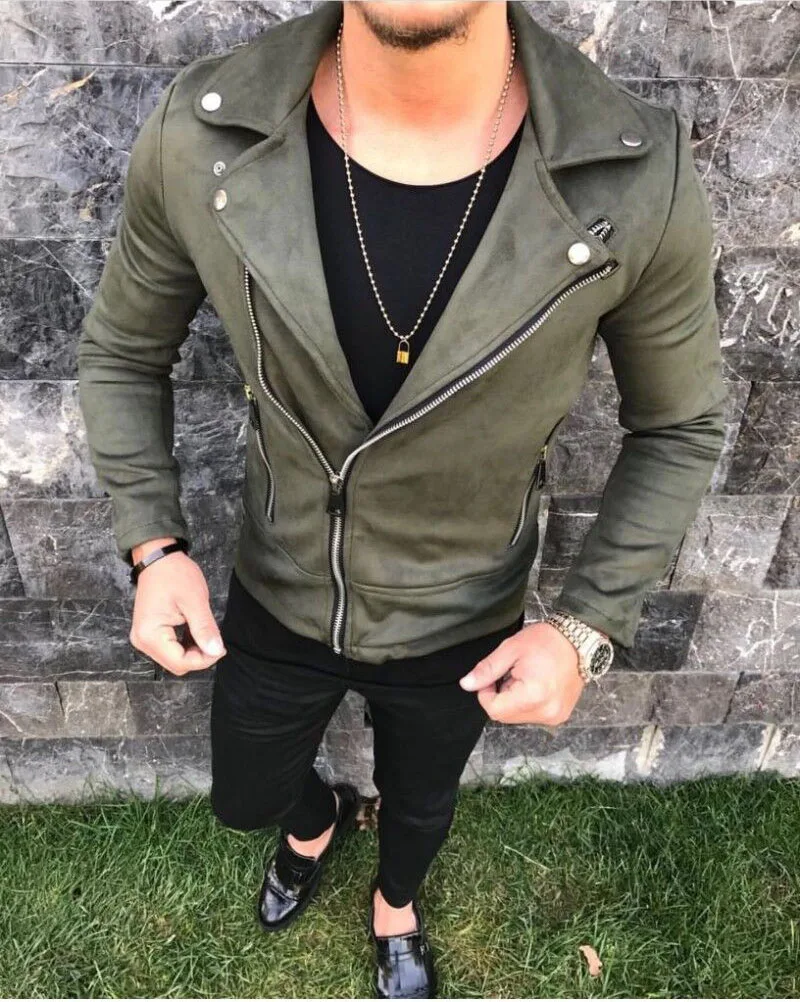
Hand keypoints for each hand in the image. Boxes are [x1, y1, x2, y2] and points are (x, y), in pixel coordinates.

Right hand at [129, 537, 226, 675]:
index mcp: (150, 634)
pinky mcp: (149, 633)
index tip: (220, 648)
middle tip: (215, 640)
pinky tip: (196, 632)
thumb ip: (204, 629)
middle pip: (176, 664)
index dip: (204, 660)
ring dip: (193, 652)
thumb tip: (215, 651)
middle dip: (198, 657)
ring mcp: (144, 638)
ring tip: (206, 634)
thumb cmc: (174, 575)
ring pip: (174, 658)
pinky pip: (170, 649)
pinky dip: (185, 645)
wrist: (158, 558)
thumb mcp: (194, 601)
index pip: (180, 662)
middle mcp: (142, 640)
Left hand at [459, 620, 586, 724]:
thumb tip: (467, 685)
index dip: (485, 693)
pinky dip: (526, 703)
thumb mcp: (511, 649)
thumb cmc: (547, 641)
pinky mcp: (560, 716)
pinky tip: (535, 685)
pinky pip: (532, 715)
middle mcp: (546, 712)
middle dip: (501, 696)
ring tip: (525, 677)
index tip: (491, 676)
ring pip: (517, 717)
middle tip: (511, 673)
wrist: (579, 641)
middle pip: (505, 716)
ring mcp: (555, 716)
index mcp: (533, 696)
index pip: (494, 710)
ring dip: (513, 700)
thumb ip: (487, 669)